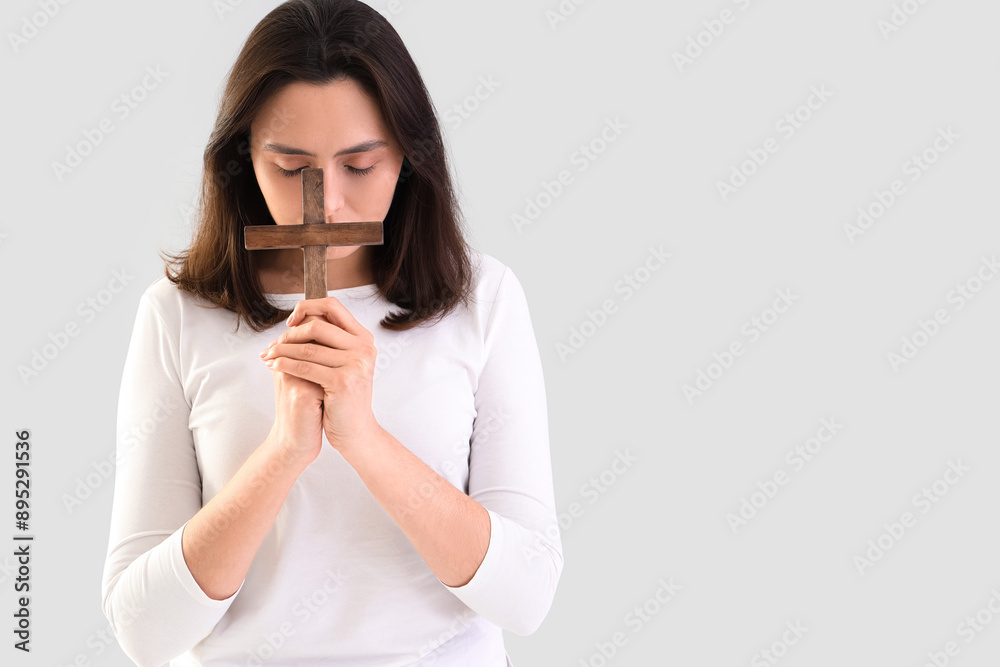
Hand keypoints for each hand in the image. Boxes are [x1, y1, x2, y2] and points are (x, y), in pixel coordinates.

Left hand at [260, 298, 380, 452]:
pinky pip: (305, 367)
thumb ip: (328, 341)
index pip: (333, 307)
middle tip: (273, 344)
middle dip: (289, 334)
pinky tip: (275, 367)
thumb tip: (299, 319)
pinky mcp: (343, 381)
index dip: (308, 308)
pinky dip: (285, 365)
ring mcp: (356, 364)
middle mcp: (364, 348)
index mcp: (364, 339)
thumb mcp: (342, 363)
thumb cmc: (344, 398)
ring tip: (268, 356)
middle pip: (317, 325)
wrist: (355, 431)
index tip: (291, 321)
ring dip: (281, 350)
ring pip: (308, 347)